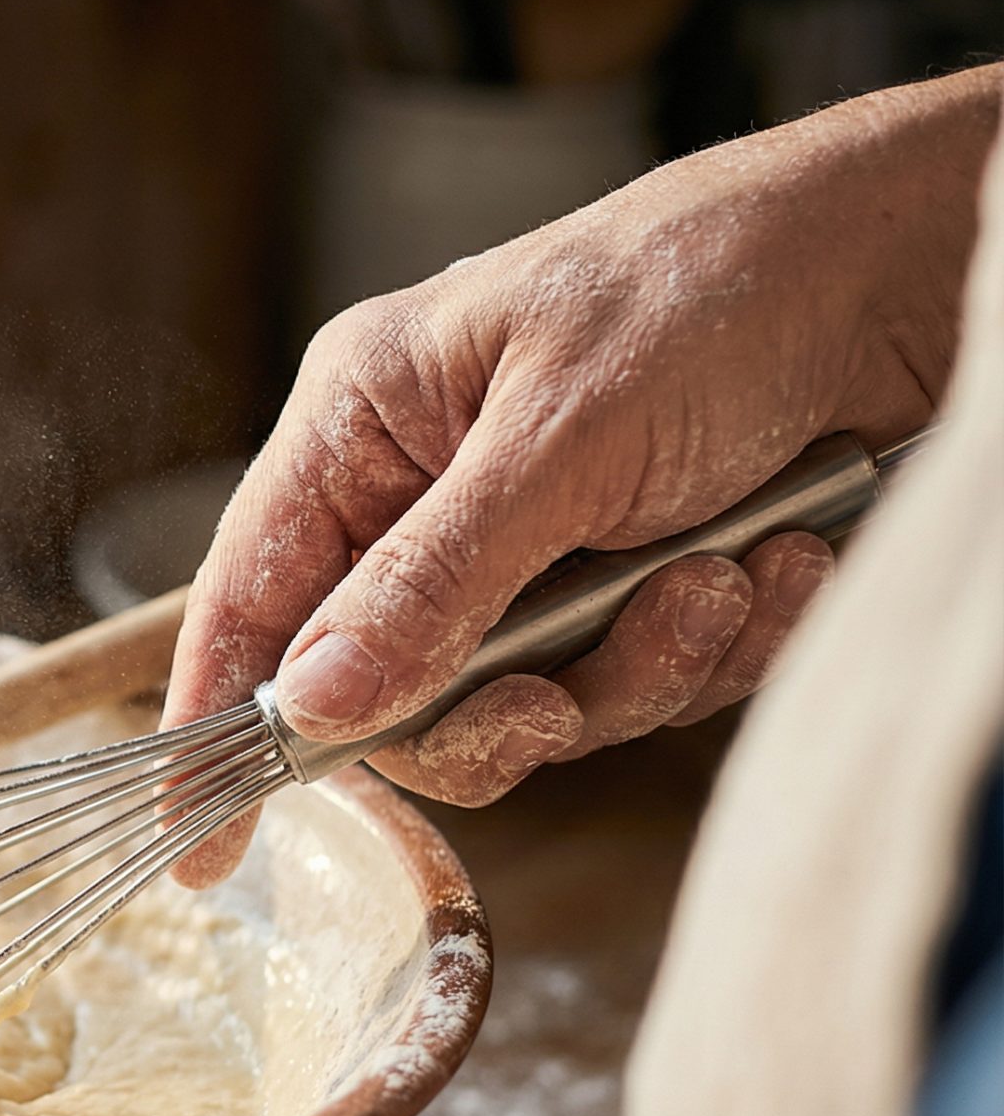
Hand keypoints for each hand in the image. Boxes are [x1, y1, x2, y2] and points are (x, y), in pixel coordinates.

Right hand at [163, 67, 998, 883]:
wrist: (914, 267)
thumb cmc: (714, 286)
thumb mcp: (561, 437)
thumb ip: (431, 584)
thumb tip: (315, 708)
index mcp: (366, 425)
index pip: (253, 596)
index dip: (221, 721)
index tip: (200, 848)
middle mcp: (433, 496)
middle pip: (392, 689)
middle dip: (496, 705)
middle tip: (556, 702)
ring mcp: (536, 548)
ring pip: (529, 704)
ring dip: (640, 664)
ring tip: (721, 577)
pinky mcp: (636, 585)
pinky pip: (641, 687)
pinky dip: (719, 644)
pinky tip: (776, 564)